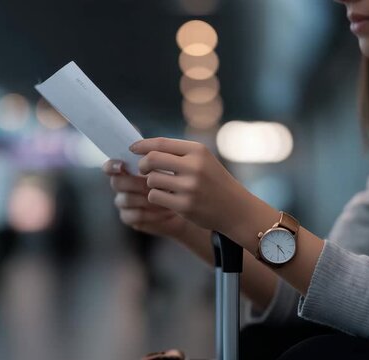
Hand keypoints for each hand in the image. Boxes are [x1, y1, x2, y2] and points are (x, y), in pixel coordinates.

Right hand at [102, 159, 192, 239]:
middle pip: (117, 182)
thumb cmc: (176, 181)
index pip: (110, 166)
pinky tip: (167, 210)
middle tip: (157, 183)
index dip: (112, 166)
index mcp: (126, 169)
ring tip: (168, 196)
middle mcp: (121, 186)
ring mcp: (124, 202)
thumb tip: (151, 155)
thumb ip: (156, 160)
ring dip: (148, 197)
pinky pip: (136, 215)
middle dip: (137, 182)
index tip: (122, 165)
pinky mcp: (130, 218)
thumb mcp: (169, 167)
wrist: (187, 204)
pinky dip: (152, 212)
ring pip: (126, 199)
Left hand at [130, 137, 251, 236]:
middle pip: (152, 159)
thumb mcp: (202, 160)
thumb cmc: (214, 182)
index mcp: (198, 150)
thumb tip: (145, 148)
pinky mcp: (185, 205)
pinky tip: (166, 198)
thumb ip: (178, 153)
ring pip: (152, 180)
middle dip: (142, 164)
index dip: (142, 145)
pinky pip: (155, 197)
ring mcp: (189, 187)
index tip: (132, 148)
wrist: (235, 208)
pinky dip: (156, 197)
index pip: (161, 143)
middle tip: (142, 169)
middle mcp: (194, 166)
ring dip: (151, 183)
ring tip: (162, 186)